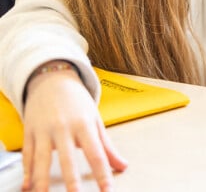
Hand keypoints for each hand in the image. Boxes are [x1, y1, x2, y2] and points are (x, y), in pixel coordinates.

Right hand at [22, 67, 127, 190]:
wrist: (53, 80)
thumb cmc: (77, 103)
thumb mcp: (95, 120)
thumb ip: (107, 146)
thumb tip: (123, 166)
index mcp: (84, 125)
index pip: (96, 153)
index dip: (102, 174)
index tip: (107, 191)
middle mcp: (64, 127)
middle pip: (68, 158)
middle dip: (71, 180)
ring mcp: (45, 130)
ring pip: (42, 159)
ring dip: (42, 181)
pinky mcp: (29, 132)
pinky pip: (27, 154)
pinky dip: (26, 172)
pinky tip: (28, 187)